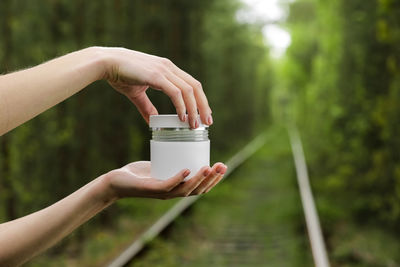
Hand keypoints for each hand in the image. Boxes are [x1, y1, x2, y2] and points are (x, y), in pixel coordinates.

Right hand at [100, 47, 212, 127]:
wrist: (106, 62)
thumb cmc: (120, 75)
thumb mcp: (138, 93)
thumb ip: (147, 107)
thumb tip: (153, 122)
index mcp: (168, 70)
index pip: (192, 84)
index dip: (200, 99)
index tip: (204, 114)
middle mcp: (169, 68)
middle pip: (195, 87)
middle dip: (203, 105)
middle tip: (208, 122)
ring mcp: (163, 70)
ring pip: (188, 90)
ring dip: (194, 108)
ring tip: (195, 124)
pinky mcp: (156, 76)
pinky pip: (175, 92)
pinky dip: (181, 105)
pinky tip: (183, 117)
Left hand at [104, 161, 226, 198]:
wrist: (116, 181)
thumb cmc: (138, 174)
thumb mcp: (158, 164)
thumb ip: (169, 157)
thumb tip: (181, 141)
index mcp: (177, 188)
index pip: (200, 188)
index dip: (214, 180)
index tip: (223, 167)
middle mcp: (172, 193)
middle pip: (197, 190)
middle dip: (212, 179)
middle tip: (222, 166)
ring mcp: (162, 192)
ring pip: (185, 189)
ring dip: (199, 179)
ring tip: (209, 168)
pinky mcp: (151, 188)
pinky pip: (167, 185)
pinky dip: (178, 179)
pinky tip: (186, 170)